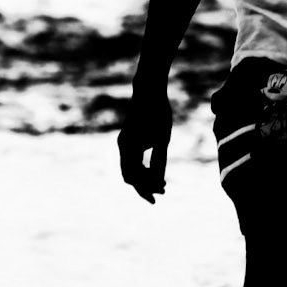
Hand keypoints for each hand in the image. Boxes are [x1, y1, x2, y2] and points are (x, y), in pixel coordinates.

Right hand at [117, 79, 172, 203]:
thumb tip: (159, 182)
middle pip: (130, 175)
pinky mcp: (128, 139)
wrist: (149, 91)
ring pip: (130, 169)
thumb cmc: (158, 113)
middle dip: (145, 185)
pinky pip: (132, 160)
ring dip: (144, 178)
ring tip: (162, 183)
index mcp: (128, 147)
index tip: (160, 195)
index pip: (134, 177)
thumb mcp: (162, 139)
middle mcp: (122, 146)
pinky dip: (142, 168)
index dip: (146, 189)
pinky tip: (155, 171)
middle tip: (163, 191)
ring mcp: (124, 143)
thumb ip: (159, 161)